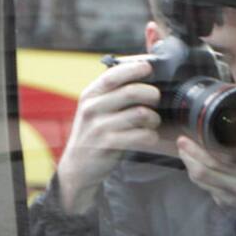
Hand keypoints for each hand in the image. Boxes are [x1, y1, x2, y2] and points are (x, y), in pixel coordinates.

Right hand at [56, 61, 172, 214]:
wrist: (78, 167)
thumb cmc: (93, 135)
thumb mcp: (95, 110)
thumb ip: (110, 95)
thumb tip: (138, 77)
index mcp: (90, 95)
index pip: (113, 75)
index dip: (133, 69)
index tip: (148, 68)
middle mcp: (93, 108)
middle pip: (131, 92)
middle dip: (151, 94)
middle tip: (156, 99)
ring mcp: (100, 127)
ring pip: (139, 114)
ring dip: (153, 118)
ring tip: (153, 122)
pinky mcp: (109, 145)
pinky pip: (140, 136)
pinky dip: (150, 136)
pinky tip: (150, 137)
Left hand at [177, 137, 235, 235]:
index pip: (218, 160)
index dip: (198, 149)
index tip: (190, 136)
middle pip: (203, 172)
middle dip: (188, 155)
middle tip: (181, 142)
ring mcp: (231, 200)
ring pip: (201, 182)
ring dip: (190, 166)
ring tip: (185, 152)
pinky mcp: (226, 208)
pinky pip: (207, 190)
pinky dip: (201, 177)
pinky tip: (198, 167)